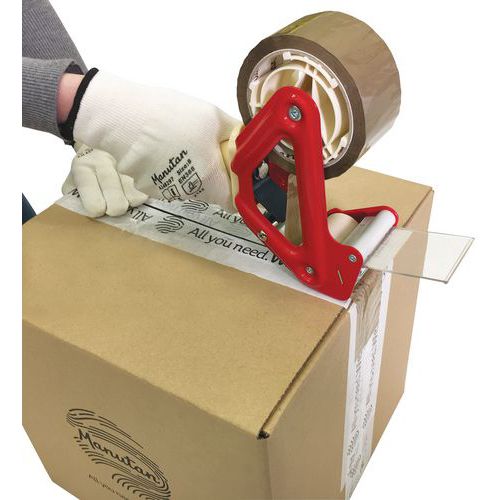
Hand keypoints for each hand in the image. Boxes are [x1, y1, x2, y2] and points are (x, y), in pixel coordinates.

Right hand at [72, 71, 240, 211]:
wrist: (121, 117)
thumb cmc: (173, 117)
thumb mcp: (213, 117)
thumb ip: (235, 134)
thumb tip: (245, 143)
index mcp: (212, 182)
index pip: (235, 202)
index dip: (240, 188)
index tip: (238, 171)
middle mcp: (191, 194)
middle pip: (212, 190)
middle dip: (215, 171)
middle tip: (208, 145)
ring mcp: (167, 192)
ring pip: (189, 183)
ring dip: (192, 167)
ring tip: (180, 140)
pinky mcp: (147, 186)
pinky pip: (167, 179)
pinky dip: (169, 166)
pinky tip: (160, 146)